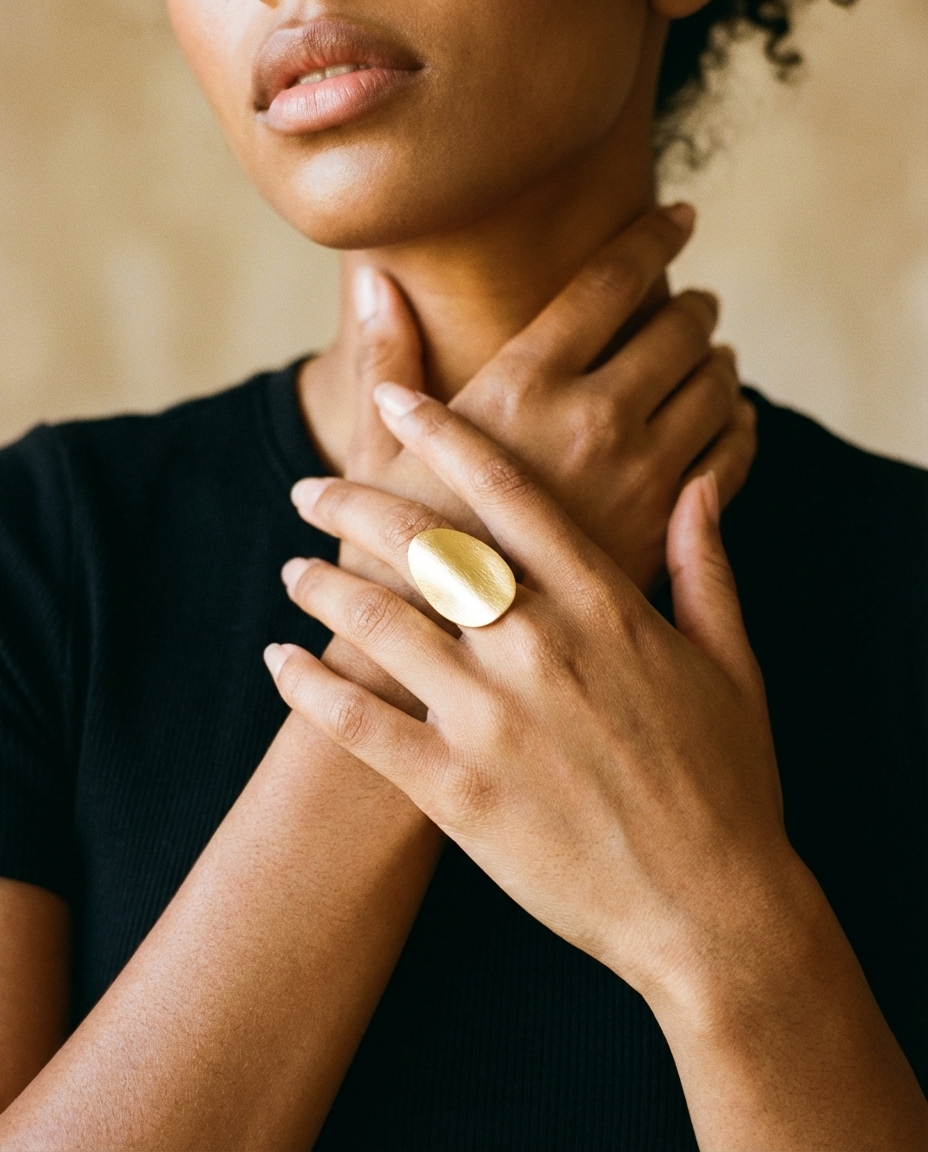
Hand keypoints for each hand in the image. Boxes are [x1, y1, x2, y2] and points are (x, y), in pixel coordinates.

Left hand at [275, 385, 790, 1001]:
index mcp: (604, 606)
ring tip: (292, 569)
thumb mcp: (733, 662)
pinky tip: (279, 663)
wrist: (712, 908)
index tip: (397, 400)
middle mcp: (539, 645)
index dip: (444, 436)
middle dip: (353, 502)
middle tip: (310, 488)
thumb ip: (708, 565)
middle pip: (422, 545)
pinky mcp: (456, 792)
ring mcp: (491, 719)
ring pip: (378, 623)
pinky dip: (310, 688)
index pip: (506, 493)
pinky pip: (359, 726)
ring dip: (322, 586)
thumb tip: (703, 485)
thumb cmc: (727, 781)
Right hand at [336, 205, 755, 598]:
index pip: (611, 280)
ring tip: (712, 353)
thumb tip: (373, 279)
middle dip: (691, 302)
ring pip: (715, 384)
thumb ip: (386, 361)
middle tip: (694, 299)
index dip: (650, 237)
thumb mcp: (379, 455)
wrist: (440, 663)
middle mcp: (591, 417)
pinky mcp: (663, 531)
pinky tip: (729, 420)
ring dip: (719, 359)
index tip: (675, 216)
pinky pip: (731, 456)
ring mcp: (638, 476)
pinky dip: (738, 426)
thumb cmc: (396, 555)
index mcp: (522, 382)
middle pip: (678, 325)